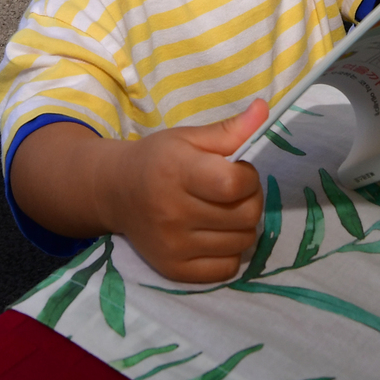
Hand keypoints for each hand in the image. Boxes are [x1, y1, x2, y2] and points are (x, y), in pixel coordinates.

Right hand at [102, 100, 269, 281]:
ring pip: (243, 242)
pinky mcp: (174, 270)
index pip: (235, 184)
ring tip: (223, 211)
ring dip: (242, 225)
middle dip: (250, 199)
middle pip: (246, 216)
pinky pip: (228, 268)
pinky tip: (215, 235)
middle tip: (233, 192)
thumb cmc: (159, 159)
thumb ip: (230, 130)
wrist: (114, 192)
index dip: (248, 177)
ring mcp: (173, 246)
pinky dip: (230, 252)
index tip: (237, 170)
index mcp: (178, 173)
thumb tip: (264, 109)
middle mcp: (173, 213)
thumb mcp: (190, 137)